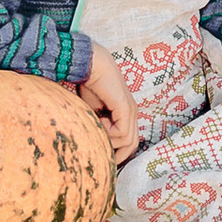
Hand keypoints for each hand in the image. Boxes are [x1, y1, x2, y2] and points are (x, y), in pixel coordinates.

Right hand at [80, 43, 139, 160]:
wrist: (91, 65)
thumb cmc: (89, 84)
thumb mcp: (93, 111)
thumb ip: (97, 125)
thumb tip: (94, 143)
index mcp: (126, 114)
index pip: (129, 141)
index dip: (118, 152)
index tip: (103, 155)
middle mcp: (132, 113)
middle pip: (132, 145)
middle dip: (118, 155)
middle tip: (102, 156)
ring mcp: (131, 111)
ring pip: (128, 141)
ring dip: (110, 140)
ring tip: (97, 125)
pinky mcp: (126, 108)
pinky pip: (122, 132)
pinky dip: (109, 132)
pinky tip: (99, 119)